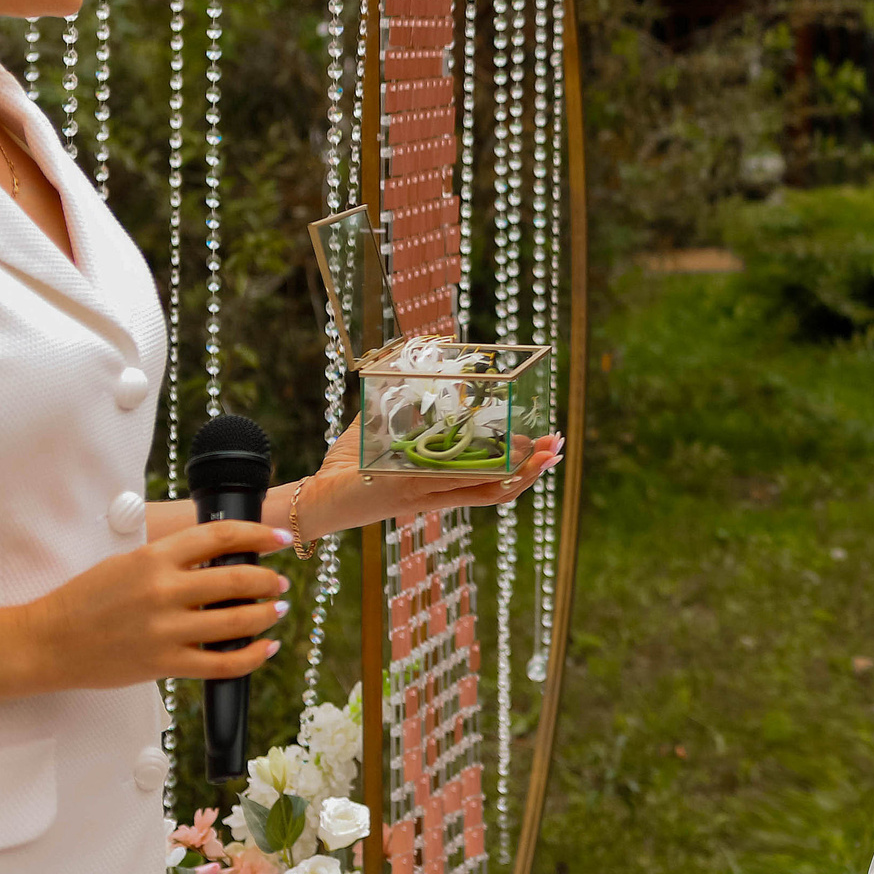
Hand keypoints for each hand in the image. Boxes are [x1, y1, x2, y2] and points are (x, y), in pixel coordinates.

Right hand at [20, 520, 292, 692]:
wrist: (45, 643)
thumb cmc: (84, 600)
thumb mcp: (128, 563)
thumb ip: (172, 559)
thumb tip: (222, 556)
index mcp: (154, 558)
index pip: (220, 536)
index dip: (259, 535)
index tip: (280, 539)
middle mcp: (163, 591)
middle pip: (238, 580)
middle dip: (269, 581)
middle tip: (280, 582)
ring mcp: (164, 630)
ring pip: (237, 622)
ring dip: (266, 615)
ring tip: (276, 610)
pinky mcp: (162, 665)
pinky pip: (221, 663)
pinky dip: (252, 656)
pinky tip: (266, 647)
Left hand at [298, 426, 563, 539]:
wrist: (315, 498)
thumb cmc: (344, 468)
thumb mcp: (380, 435)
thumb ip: (399, 411)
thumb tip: (414, 375)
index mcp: (437, 482)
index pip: (489, 478)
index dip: (520, 467)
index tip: (544, 446)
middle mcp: (439, 492)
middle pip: (500, 486)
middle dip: (533, 468)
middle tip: (558, 447)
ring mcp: (427, 493)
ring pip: (487, 488)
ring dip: (521, 472)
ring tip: (546, 454)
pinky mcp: (410, 489)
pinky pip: (454, 483)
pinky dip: (481, 474)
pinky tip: (502, 464)